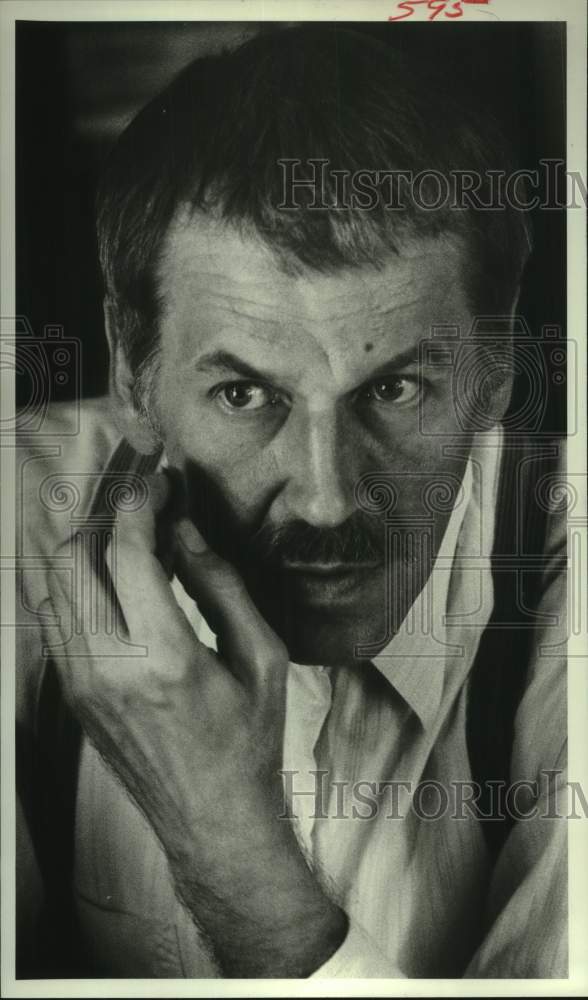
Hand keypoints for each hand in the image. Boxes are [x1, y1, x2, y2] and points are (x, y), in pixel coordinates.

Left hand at [44, 475, 346, 975]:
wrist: (213, 820)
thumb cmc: (248, 742)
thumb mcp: (260, 657)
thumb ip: (220, 585)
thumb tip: (184, 531)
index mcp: (164, 658)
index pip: (129, 552)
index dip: (141, 504)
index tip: (157, 484)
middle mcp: (110, 668)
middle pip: (75, 558)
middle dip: (103, 514)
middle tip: (137, 502)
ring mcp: (82, 683)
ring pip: (54, 583)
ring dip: (84, 545)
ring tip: (123, 533)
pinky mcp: (73, 694)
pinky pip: (54, 617)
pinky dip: (72, 582)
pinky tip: (106, 577)